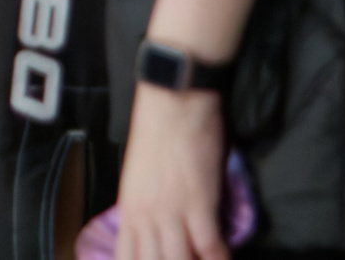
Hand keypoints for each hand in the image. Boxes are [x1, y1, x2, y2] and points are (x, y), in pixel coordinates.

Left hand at [114, 85, 230, 259]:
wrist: (173, 100)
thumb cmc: (157, 132)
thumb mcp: (140, 177)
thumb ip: (146, 208)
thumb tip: (158, 232)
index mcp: (128, 210)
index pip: (125, 259)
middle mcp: (145, 217)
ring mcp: (170, 212)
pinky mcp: (199, 204)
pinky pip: (210, 247)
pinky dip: (219, 259)